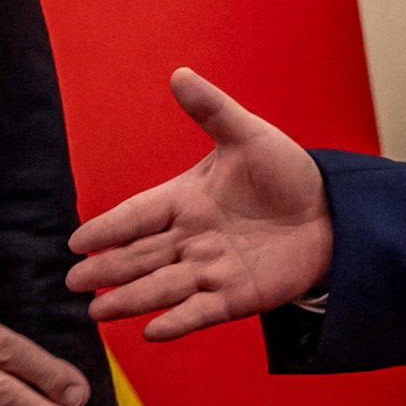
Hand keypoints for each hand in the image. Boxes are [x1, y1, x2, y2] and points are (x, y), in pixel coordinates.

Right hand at [66, 70, 332, 338]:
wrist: (332, 212)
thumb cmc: (285, 171)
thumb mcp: (248, 136)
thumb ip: (212, 111)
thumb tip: (179, 74)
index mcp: (186, 199)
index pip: (138, 215)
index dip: (108, 228)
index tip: (77, 242)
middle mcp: (191, 238)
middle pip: (140, 256)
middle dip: (108, 270)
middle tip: (74, 282)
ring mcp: (211, 270)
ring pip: (162, 286)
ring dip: (130, 299)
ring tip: (97, 313)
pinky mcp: (235, 297)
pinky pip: (201, 311)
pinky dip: (177, 322)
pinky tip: (151, 332)